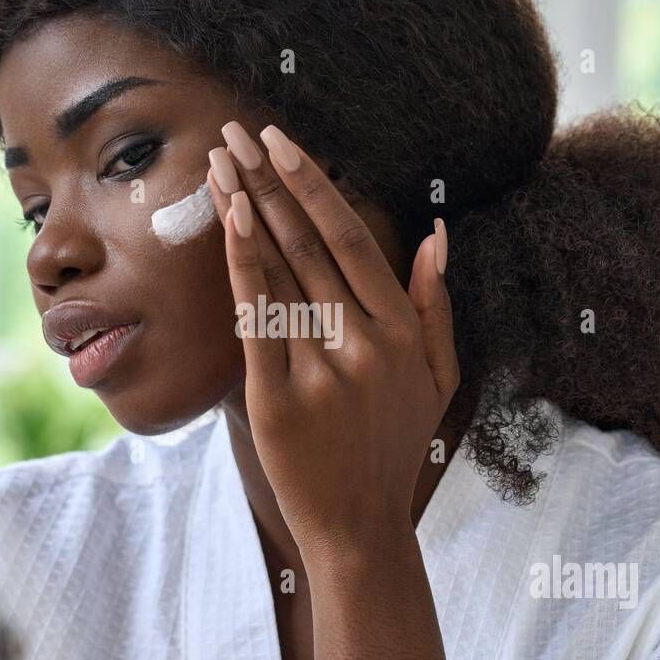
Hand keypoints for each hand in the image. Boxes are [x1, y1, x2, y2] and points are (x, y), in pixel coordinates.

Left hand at [207, 121, 457, 562]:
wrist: (361, 527)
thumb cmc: (396, 449)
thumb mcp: (440, 379)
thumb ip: (436, 307)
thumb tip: (436, 236)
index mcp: (401, 331)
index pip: (353, 238)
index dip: (313, 185)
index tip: (283, 142)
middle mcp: (364, 343)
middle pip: (308, 243)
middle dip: (267, 180)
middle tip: (235, 132)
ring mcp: (320, 370)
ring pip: (279, 271)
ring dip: (245, 208)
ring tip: (219, 163)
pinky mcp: (278, 397)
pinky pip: (256, 319)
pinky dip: (241, 266)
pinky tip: (226, 222)